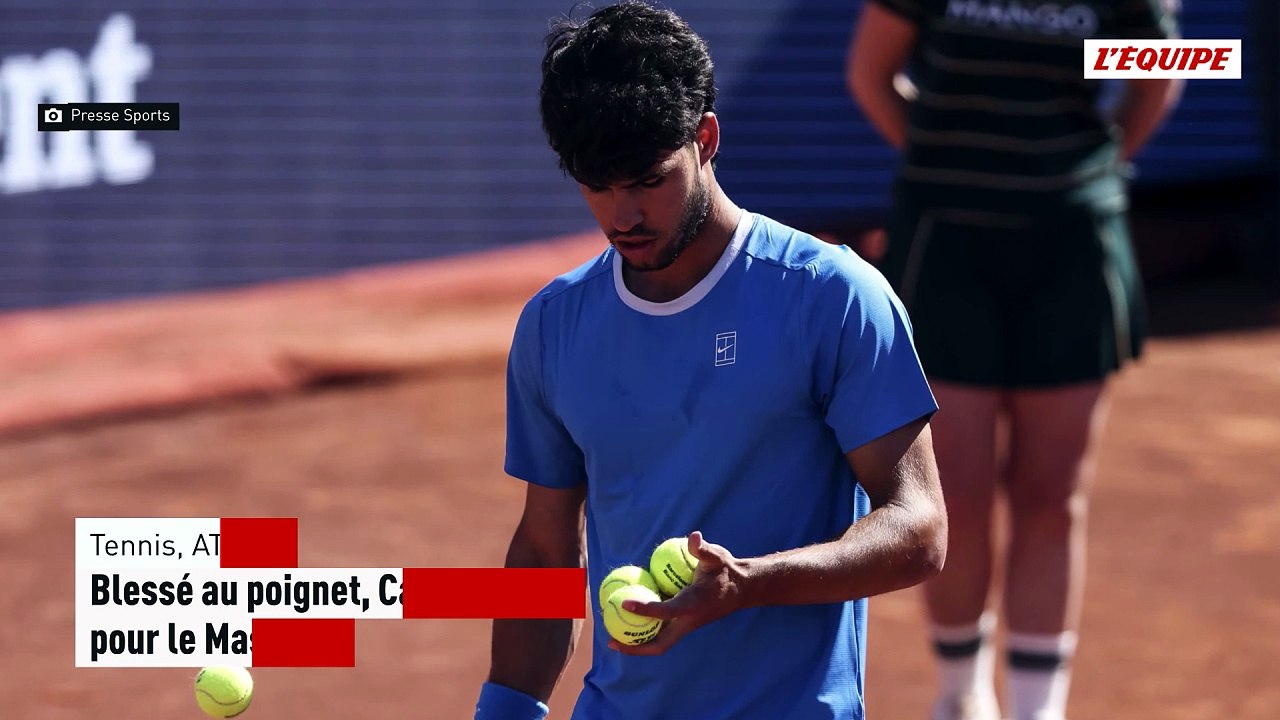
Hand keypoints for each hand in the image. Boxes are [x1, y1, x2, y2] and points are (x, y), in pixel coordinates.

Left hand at [608, 531, 746, 655]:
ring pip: (658, 642)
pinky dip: (644, 630)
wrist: (741, 589)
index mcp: (692, 606)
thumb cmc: (726, 571)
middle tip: (610, 640)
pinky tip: (628, 618)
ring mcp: (685, 625)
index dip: (645, 609)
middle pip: (659, 644)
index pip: (666, 612)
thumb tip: (694, 537)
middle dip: (635, 647)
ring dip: (636, 643)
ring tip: (611, 635)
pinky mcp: (683, 623)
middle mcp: (687, 621)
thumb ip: (704, 550)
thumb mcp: (718, 557)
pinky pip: (660, 632)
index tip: (625, 604)